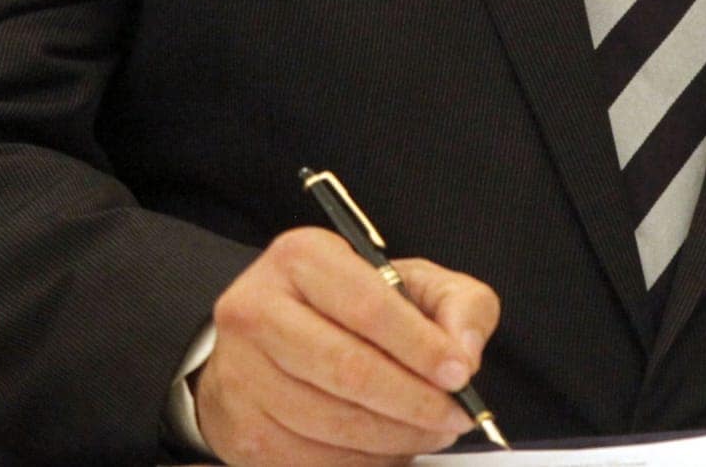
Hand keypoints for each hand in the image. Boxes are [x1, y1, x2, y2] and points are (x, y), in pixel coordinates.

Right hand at [194, 227, 500, 466]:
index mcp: (301, 258)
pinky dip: (363, 460)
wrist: (273, 337)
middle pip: (349, 370)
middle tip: (454, 415)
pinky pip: (313, 459)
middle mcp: (257, 310)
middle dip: (415, 401)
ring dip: (396, 437)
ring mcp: (241, 372)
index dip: (422, 347)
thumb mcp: (411, 282)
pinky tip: (387, 445)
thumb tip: (464, 351)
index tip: (460, 374)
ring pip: (333, 422)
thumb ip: (456, 303)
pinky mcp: (242, 427)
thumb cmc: (349, 307)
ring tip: (429, 430)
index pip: (369, 307)